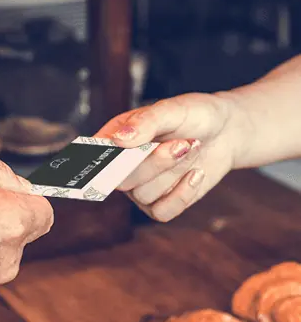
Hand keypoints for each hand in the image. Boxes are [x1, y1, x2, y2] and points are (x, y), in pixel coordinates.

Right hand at [95, 92, 243, 221]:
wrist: (226, 131)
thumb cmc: (194, 114)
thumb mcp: (173, 109)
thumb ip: (146, 122)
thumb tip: (119, 139)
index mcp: (116, 138)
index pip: (94, 155)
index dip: (95, 161)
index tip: (112, 159)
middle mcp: (123, 166)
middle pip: (120, 180)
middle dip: (153, 163)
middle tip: (179, 143)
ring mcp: (142, 187)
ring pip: (144, 195)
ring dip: (172, 171)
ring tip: (192, 148)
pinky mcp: (162, 203)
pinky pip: (162, 212)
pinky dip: (182, 194)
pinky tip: (196, 173)